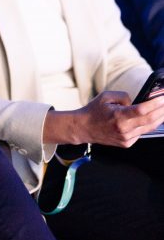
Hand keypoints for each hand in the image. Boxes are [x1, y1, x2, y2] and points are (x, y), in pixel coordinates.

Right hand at [45, 91, 163, 147]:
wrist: (83, 128)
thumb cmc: (93, 111)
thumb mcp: (105, 97)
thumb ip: (123, 96)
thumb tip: (136, 102)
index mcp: (118, 116)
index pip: (141, 110)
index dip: (155, 104)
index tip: (163, 98)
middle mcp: (123, 129)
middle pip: (149, 120)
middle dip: (161, 111)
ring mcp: (126, 138)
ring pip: (148, 128)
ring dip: (159, 118)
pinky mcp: (126, 143)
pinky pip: (141, 133)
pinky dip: (148, 126)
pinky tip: (151, 119)